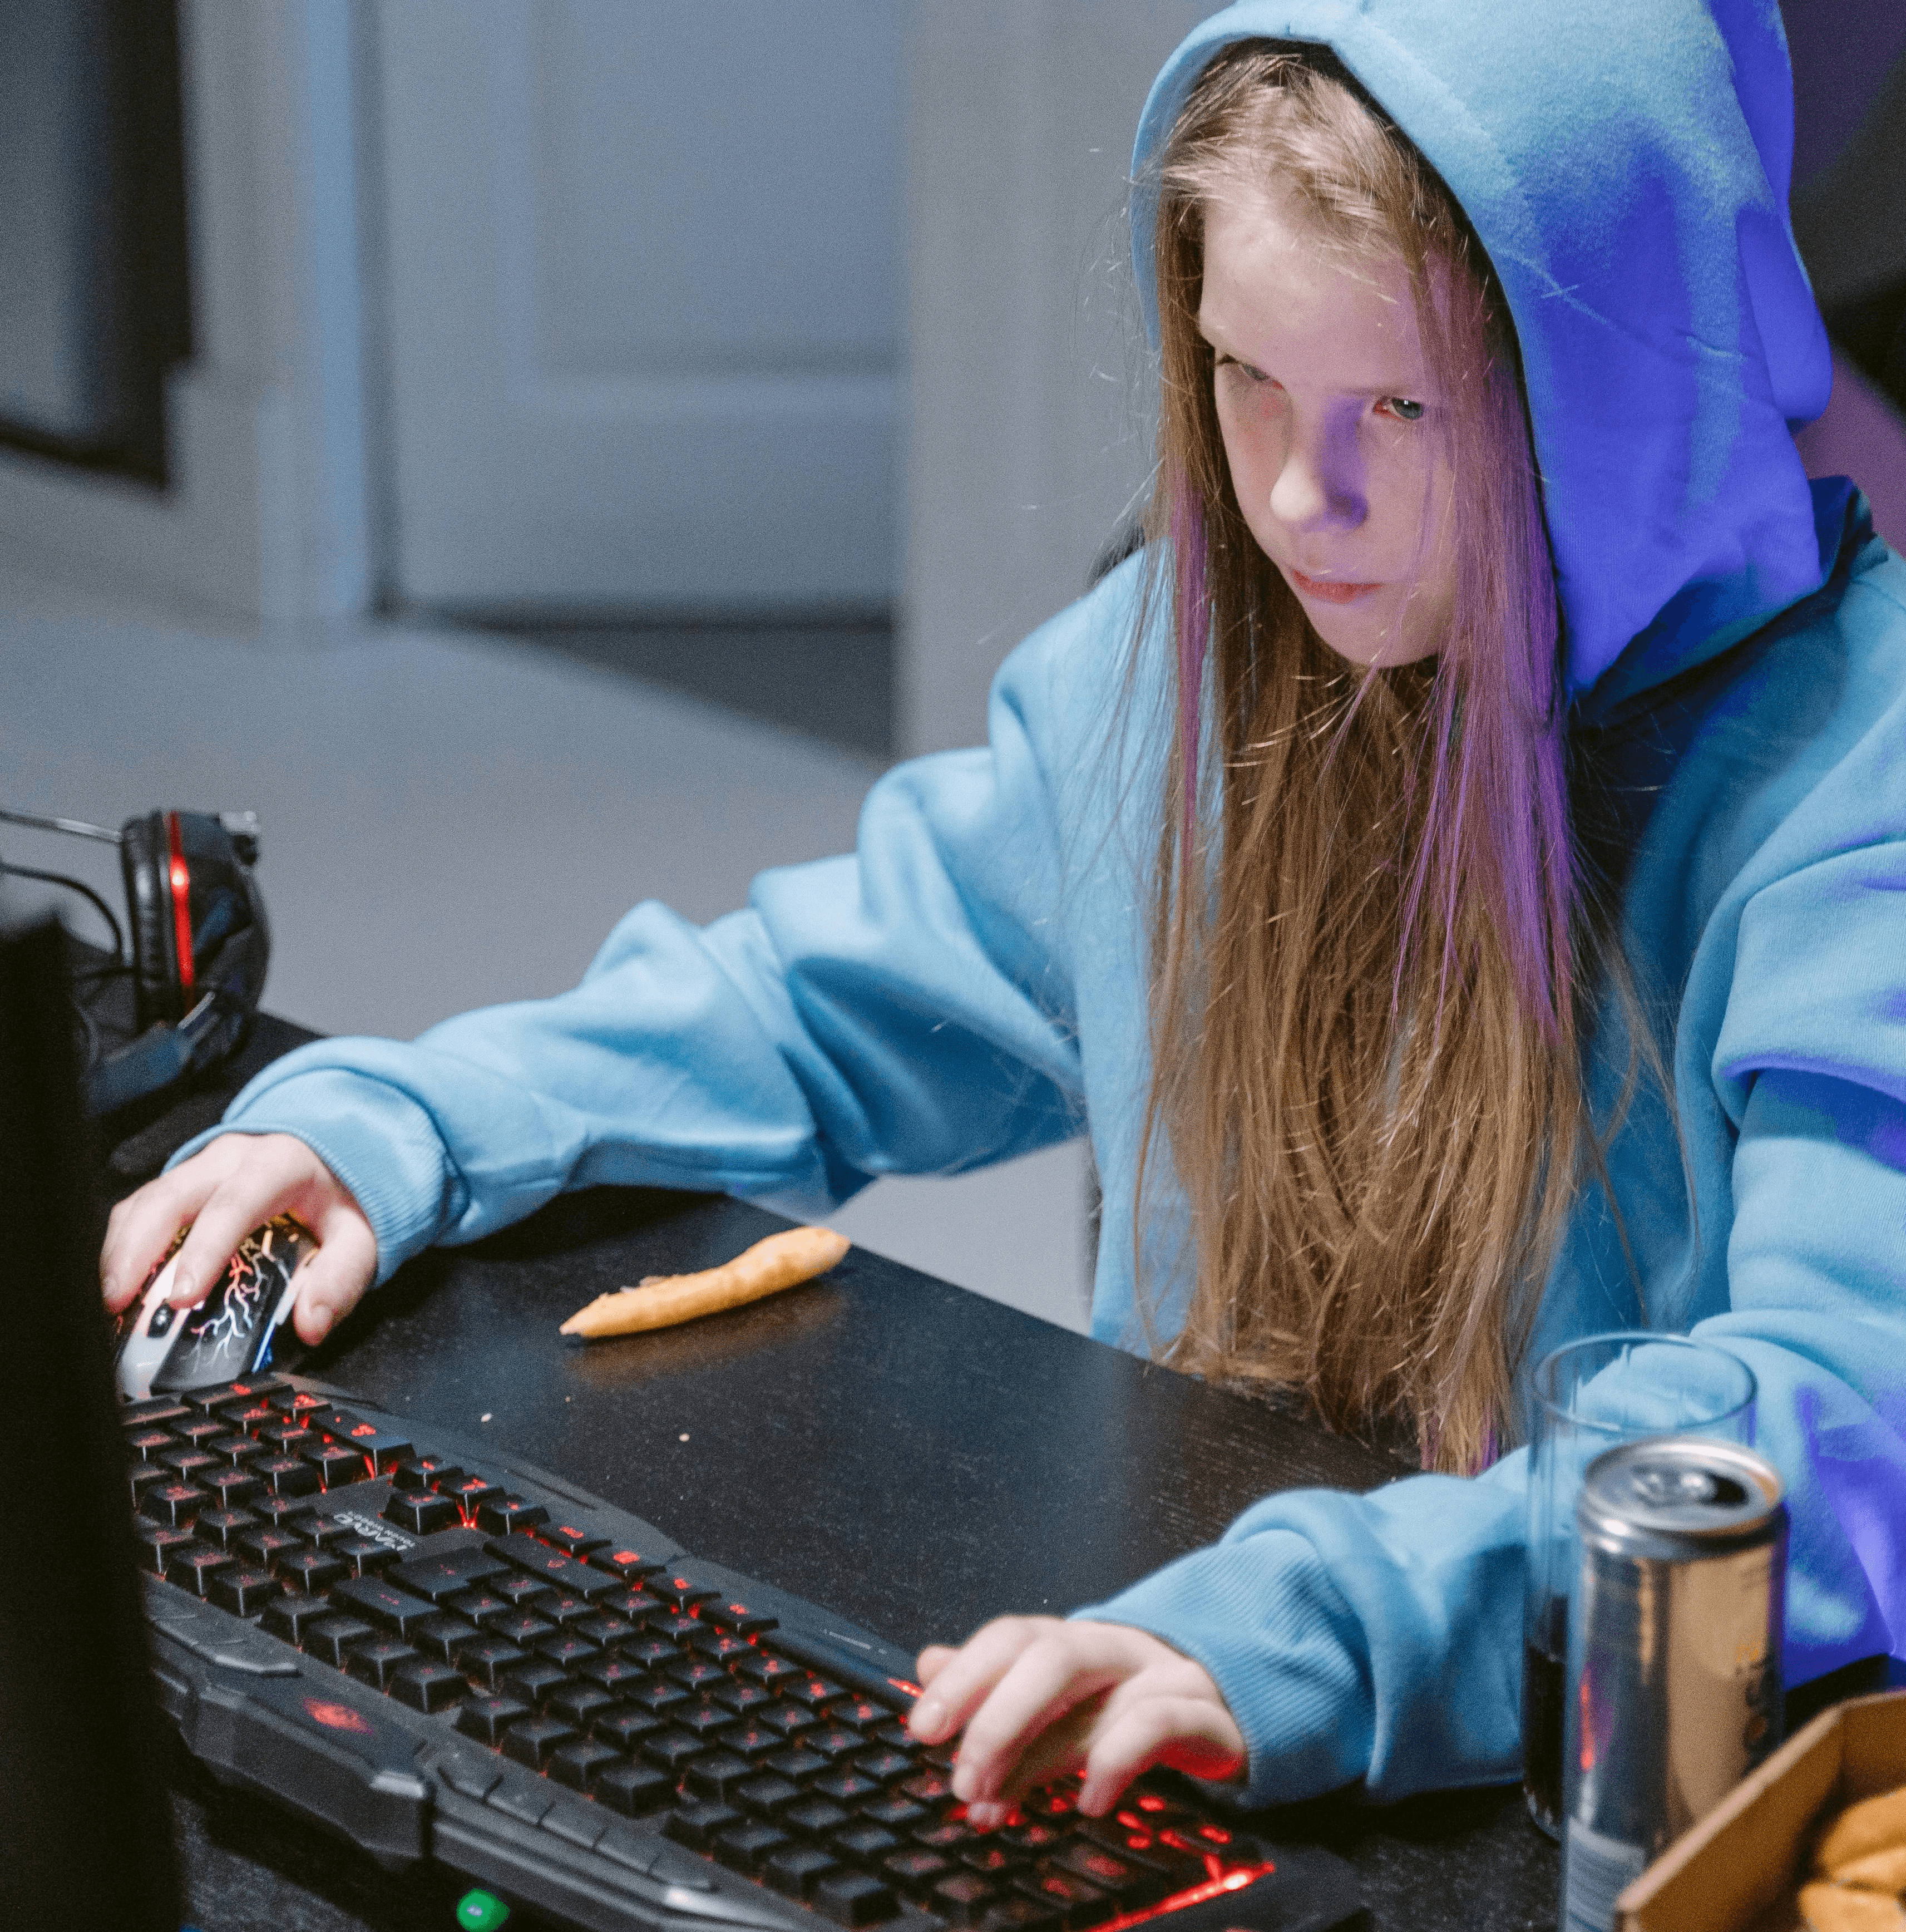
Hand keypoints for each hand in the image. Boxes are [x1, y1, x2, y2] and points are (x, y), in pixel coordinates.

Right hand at [101, 1132, 376, 1345]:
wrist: (334, 1152)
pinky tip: (117, 1286)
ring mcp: (198, 1168)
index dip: (205, 1249)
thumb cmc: (341, 1198)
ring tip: (108, 1304)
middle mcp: (230, 1158)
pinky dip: (122, 1248)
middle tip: (116, 1303)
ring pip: (145, 1202)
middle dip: (137, 1250)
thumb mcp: (360, 1235)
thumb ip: (341, 1278)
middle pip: (170, 1197)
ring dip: (120, 1252)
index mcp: (279, 1164)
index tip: (181, 1297)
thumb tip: (312, 1324)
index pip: (236, 1203)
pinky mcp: (179, 1185)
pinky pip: (140, 1211)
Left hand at [906, 1616, 1245, 1826]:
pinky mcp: (1208, 1714)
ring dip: (1038, 1749)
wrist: (1240, 1707)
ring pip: (1097, 1690)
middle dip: (995, 1714)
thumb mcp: (1064, 1700)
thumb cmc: (1137, 1706)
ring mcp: (1164, 1674)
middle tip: (959, 1777)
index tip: (923, 1726)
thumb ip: (996, 1685)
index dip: (965, 1674)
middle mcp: (1116, 1648)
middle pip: (1051, 1653)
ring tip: (998, 1801)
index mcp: (1077, 1642)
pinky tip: (1090, 1801)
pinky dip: (1117, 1759)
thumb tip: (926, 1664)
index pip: (1012, 1636)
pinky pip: (1160, 1720)